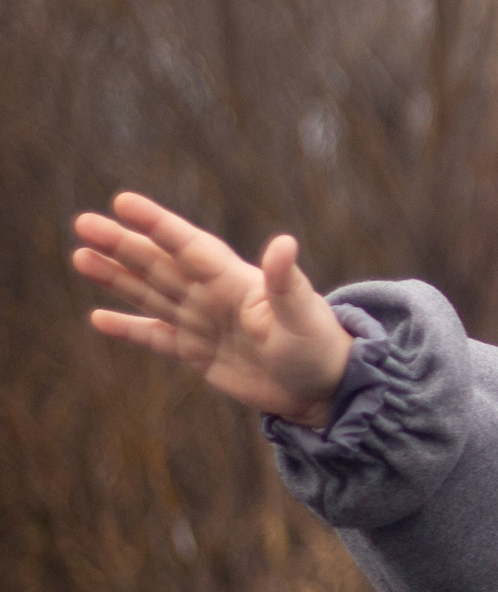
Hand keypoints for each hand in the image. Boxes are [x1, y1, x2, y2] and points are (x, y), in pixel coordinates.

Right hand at [70, 192, 352, 427]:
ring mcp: (203, 323)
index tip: (124, 202)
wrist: (323, 389)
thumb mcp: (303, 315)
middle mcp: (213, 296)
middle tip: (83, 223)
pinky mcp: (198, 353)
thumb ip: (286, 281)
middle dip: (122, 245)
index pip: (189, 246)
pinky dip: (129, 329)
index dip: (158, 224)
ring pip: (150, 294)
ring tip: (80, 256)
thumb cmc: (320, 346)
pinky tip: (98, 318)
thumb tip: (284, 242)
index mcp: (236, 281)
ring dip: (116, 277)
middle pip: (159, 265)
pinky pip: (156, 338)